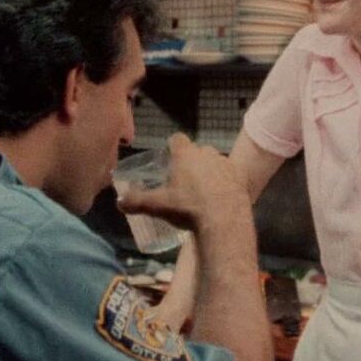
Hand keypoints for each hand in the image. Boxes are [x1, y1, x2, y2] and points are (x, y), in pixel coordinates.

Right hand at [116, 133, 250, 232]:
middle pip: (197, 151)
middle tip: (184, 181)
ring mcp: (226, 163)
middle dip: (191, 162)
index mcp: (185, 154)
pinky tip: (221, 197)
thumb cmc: (188, 208)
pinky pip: (231, 174)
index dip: (172, 147)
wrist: (224, 221)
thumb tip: (119, 201)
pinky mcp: (241, 176)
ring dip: (210, 171)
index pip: (177, 139)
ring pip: (215, 161)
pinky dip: (226, 182)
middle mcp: (207, 153)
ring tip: (204, 192)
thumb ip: (137, 201)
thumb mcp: (158, 206)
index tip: (169, 159)